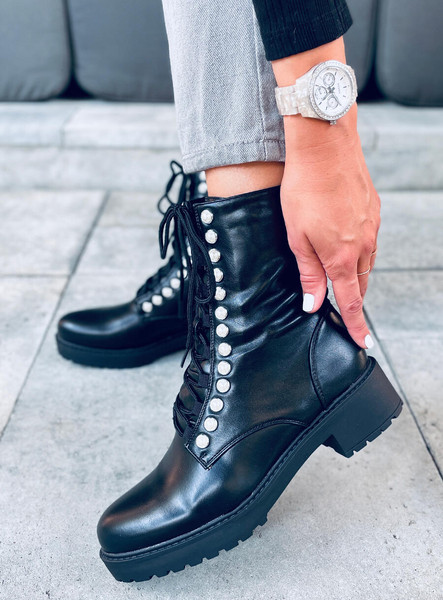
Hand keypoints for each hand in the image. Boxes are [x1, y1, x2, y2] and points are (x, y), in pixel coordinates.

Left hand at [280, 105, 379, 348]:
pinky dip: (360, 252)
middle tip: (347, 310)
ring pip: (367, 263)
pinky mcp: (374, 210)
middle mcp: (362, 245)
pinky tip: (347, 245)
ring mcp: (372, 227)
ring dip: (356, 275)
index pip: (351, 302)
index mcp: (340, 257)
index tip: (363, 342)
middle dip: (354, 300)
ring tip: (343, 279)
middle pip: (360, 284)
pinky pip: (370, 241)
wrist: (325, 147)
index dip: (356, 325)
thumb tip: (312, 304)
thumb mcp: (297, 237)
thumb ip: (308, 273)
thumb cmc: (304, 190)